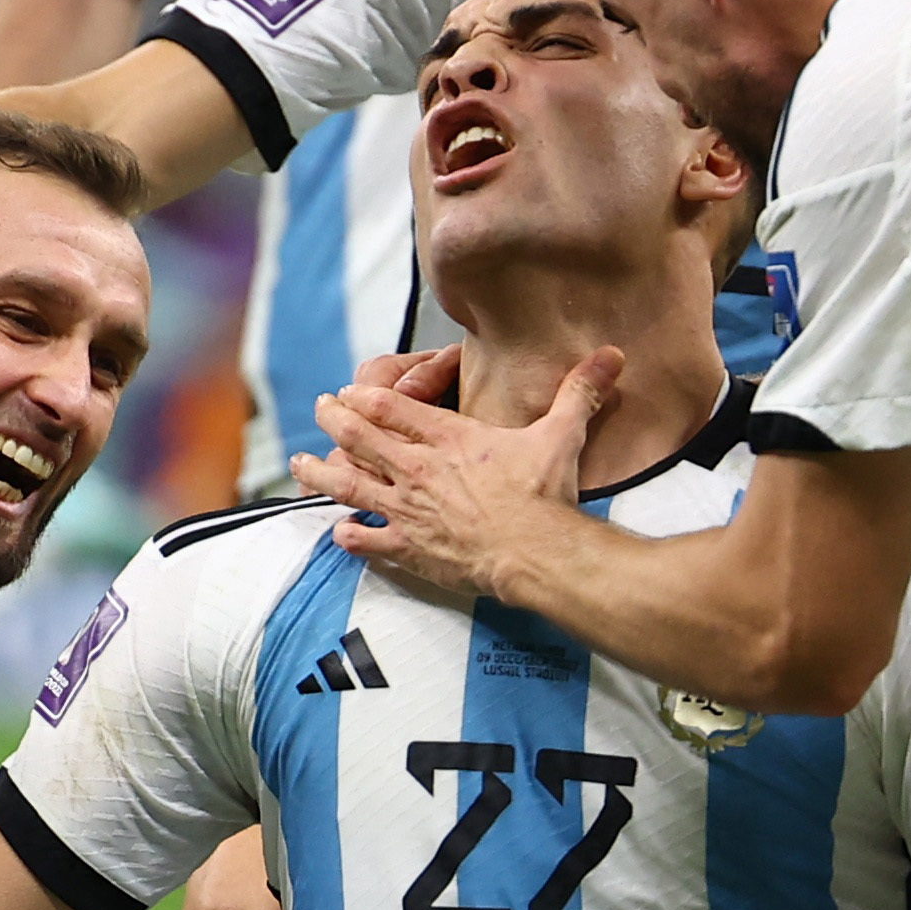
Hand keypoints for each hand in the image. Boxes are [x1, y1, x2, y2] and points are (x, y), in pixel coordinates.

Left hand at [293, 347, 616, 606]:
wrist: (536, 554)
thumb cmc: (544, 494)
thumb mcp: (562, 434)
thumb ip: (579, 391)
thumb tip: (612, 355)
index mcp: (446, 438)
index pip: (389, 407)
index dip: (363, 397)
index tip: (348, 391)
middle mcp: (416, 470)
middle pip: (358, 438)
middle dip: (333, 420)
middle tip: (320, 409)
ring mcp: (406, 511)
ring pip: (348, 485)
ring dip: (320, 473)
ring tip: (299, 464)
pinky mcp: (409, 550)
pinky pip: (367, 542)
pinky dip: (349, 535)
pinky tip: (338, 531)